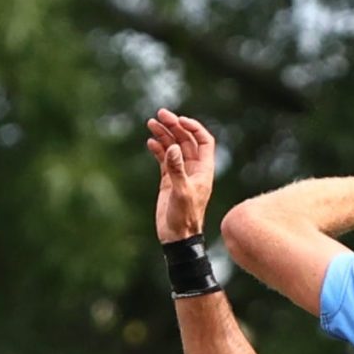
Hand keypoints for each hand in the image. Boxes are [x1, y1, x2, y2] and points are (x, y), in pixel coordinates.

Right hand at [147, 109, 217, 242]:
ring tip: (150, 124)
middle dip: (174, 126)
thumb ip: (177, 169)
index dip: (193, 127)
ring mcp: (180, 173)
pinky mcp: (169, 180)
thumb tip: (172, 147)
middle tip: (160, 115)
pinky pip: (164, 159)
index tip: (179, 120)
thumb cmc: (184, 218)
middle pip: (186, 140)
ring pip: (173, 147)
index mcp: (204, 170)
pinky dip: (158, 149)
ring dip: (164, 135)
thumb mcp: (181, 192)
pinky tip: (150, 142)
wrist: (177, 237)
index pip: (204, 141)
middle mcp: (194, 169)